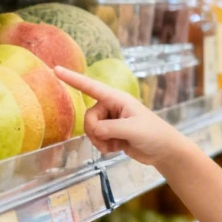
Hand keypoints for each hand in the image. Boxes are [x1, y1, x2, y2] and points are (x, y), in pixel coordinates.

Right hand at [53, 66, 189, 166]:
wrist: (164, 151)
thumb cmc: (154, 134)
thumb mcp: (132, 130)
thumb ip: (110, 128)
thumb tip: (94, 130)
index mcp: (117, 99)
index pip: (91, 87)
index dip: (73, 79)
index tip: (56, 70)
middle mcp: (111, 107)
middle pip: (89, 118)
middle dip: (95, 131)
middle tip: (111, 139)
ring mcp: (110, 121)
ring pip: (91, 130)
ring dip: (100, 141)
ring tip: (117, 145)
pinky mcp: (111, 134)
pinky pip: (97, 140)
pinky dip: (104, 147)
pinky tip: (118, 149)